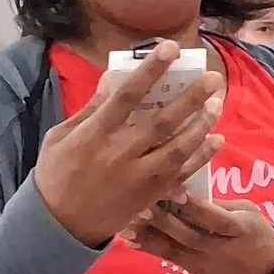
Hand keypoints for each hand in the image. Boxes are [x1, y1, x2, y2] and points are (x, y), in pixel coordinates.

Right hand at [32, 43, 222, 248]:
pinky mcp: (148, 197)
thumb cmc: (56, 173)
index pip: (127, 96)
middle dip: (190, 98)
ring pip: (177, 149)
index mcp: (95, 134)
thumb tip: (115, 79)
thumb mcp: (61, 136)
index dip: (151, 70)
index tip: (170, 48)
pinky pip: (181, 175)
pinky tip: (215, 140)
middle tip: (212, 78)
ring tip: (217, 103)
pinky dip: (200, 157)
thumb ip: (91, 109)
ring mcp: (137, 179)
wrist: (58, 225)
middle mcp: (119, 155)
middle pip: (161, 122)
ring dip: (201, 125)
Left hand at [125, 194, 273, 273]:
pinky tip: (127, 237)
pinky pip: (167, 257)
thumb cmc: (256, 234)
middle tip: (143, 202)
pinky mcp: (190, 270)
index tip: (177, 189)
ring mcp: (202, 262)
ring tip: (129, 218)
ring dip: (149, 233)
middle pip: (189, 235)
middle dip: (164, 219)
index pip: (216, 219)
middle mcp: (218, 249)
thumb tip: (190, 185)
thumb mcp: (249, 213)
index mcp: (240, 230)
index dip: (196, 206)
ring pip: (173, 248)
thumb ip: (222, 203)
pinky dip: (147, 247)